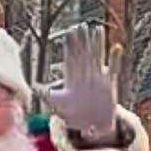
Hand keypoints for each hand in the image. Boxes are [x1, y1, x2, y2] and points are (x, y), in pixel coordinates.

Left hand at [40, 23, 122, 143]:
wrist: (93, 125)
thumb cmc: (74, 115)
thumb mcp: (59, 104)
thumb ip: (47, 95)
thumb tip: (33, 86)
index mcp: (72, 78)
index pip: (70, 58)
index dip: (70, 45)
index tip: (70, 32)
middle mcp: (85, 74)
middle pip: (83, 53)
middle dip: (83, 40)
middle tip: (82, 25)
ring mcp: (98, 78)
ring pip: (97, 57)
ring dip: (98, 44)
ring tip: (98, 29)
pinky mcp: (109, 84)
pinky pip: (113, 69)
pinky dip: (115, 59)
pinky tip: (116, 48)